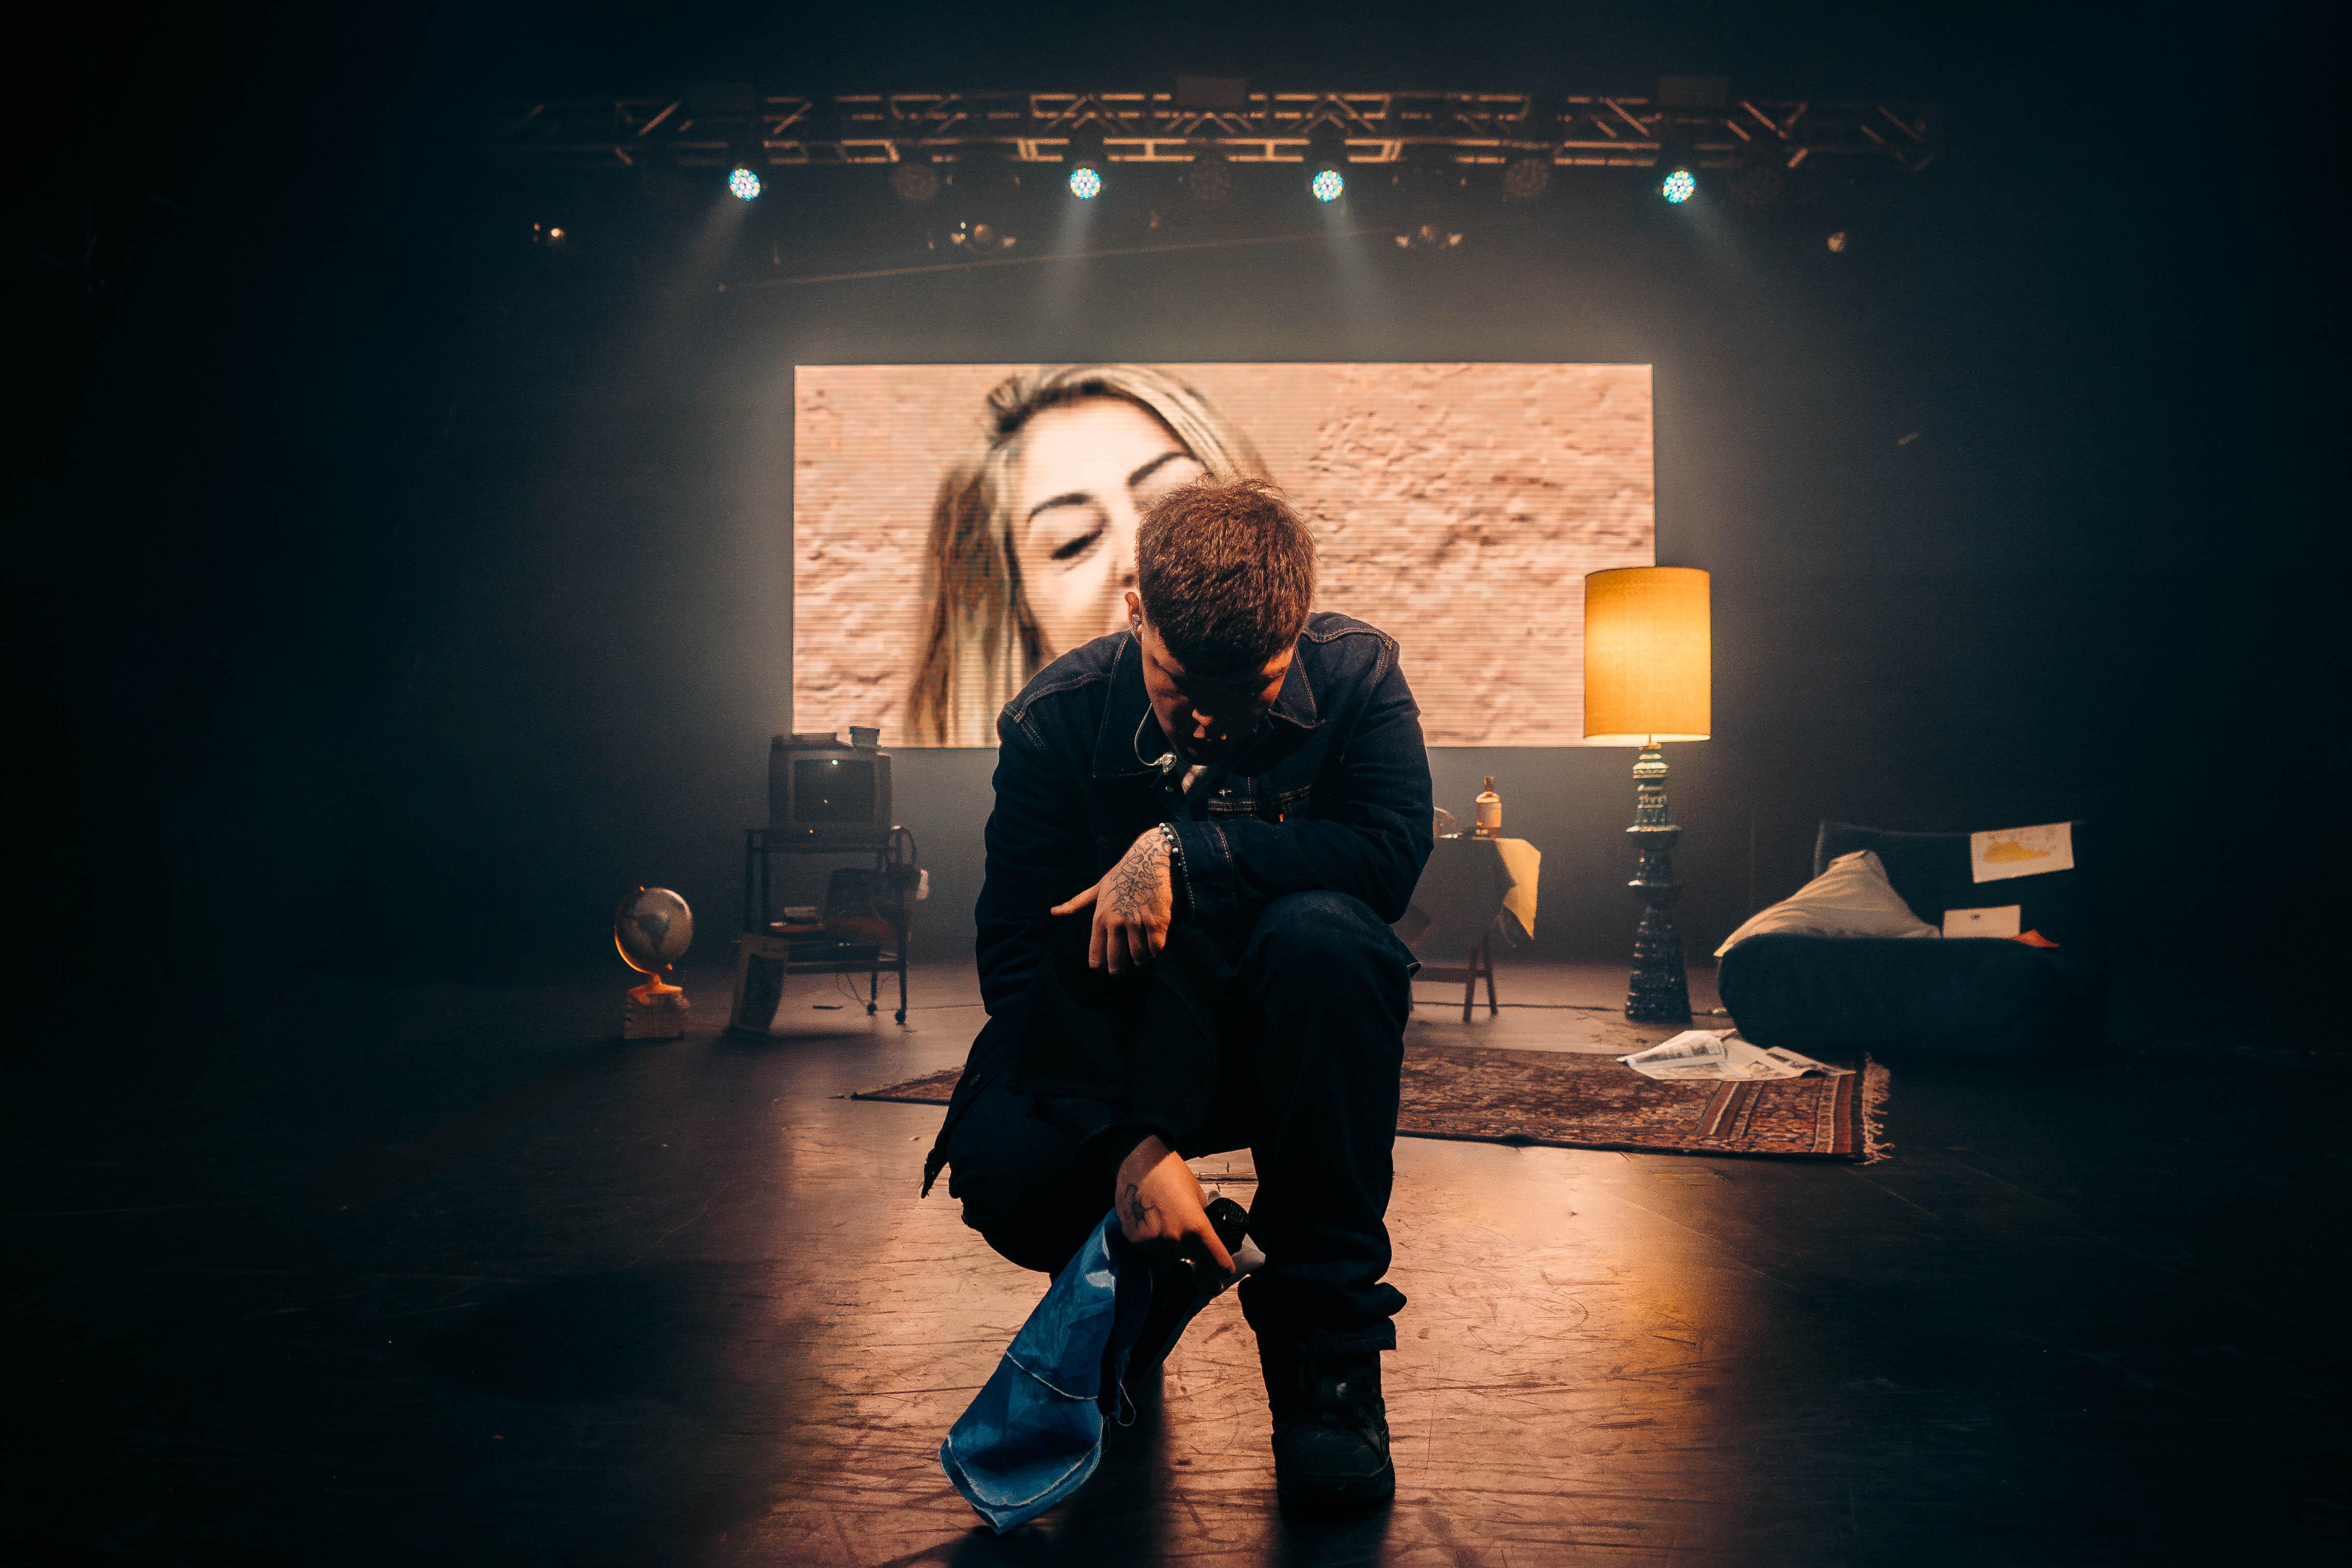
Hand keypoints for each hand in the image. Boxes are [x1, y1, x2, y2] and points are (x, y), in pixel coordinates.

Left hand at [1050, 827, 1172, 974]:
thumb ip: (1076, 904)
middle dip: (1120, 970)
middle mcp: (1116, 922)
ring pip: (1139, 958)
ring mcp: (1136, 922)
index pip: (1096, 957)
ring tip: (1143, 955)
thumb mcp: (1097, 889)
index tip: (1106, 967)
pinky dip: (1156, 951)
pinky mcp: (1156, 921)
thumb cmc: (1121, 874)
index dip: (1101, 966)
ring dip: (1141, 960)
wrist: (1147, 858)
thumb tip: (1053, 912)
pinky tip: (1155, 945)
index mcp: (1099, 918)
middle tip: (1124, 969)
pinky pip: (1156, 948)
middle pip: (1116, 963)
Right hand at [1114, 1135, 1234, 1275]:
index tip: (1224, 1272)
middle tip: (1200, 1271)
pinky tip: (1154, 1232)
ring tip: (1170, 1242)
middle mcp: (1174, 1239)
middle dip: (1196, 1271)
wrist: (1141, 1161)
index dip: (1223, 1268)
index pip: (1217, 1261)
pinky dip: (1154, 1250)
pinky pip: (1148, 1254)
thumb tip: (1204, 1239)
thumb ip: (1201, 1221)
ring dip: (1172, 1261)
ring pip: (1166, 1265)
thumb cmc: (1173, 1174)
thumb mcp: (1197, 1197)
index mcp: (1195, 1227)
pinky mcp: (1134, 1240)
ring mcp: (1152, 1242)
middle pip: (1189, 1268)